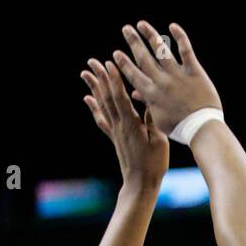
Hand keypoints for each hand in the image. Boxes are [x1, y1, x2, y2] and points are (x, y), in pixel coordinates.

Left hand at [81, 58, 169, 189]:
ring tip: (86, 73)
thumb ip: (152, 120)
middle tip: (92, 61)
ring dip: (94, 88)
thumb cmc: (154, 164)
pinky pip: (101, 119)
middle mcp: (119, 125)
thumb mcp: (159, 141)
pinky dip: (93, 107)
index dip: (114, 80)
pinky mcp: (114, 137)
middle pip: (107, 97)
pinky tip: (87, 98)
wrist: (141, 184)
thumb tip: (148, 100)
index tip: (109, 63)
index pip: (120, 97)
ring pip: (102, 105)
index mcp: (131, 125)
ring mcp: (115, 131)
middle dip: (100, 78)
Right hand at [112, 21, 221, 137]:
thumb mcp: (160, 119)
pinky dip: (179, 37)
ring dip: (150, 35)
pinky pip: (186, 51)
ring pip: (161, 51)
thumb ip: (148, 103)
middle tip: (126, 29)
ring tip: (142, 24)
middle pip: (143, 58)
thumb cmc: (181, 128)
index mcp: (152, 95)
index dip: (123, 63)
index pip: (133, 75)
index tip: (116, 53)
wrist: (202, 129)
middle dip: (133, 42)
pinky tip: (172, 26)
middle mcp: (162, 82)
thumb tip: (136, 93)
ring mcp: (178, 76)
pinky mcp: (194, 72)